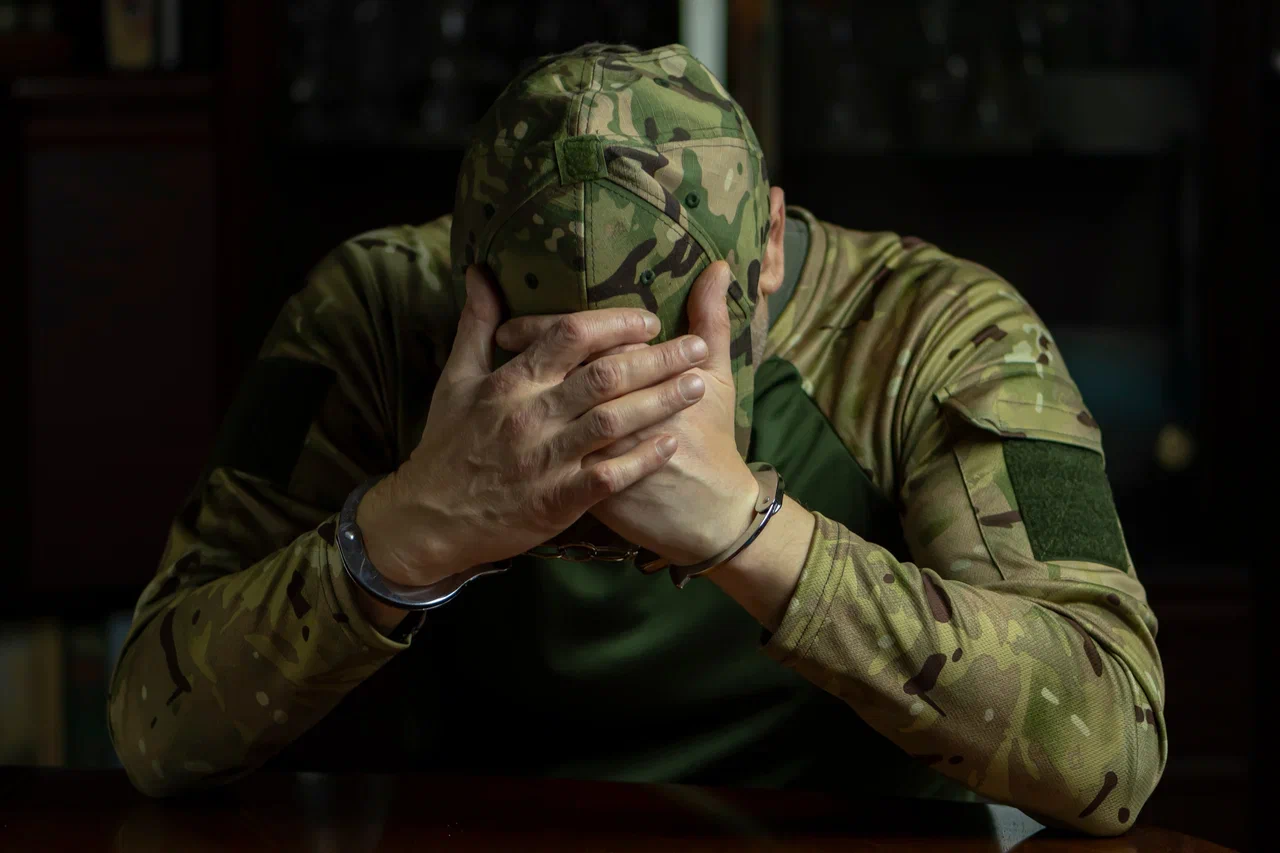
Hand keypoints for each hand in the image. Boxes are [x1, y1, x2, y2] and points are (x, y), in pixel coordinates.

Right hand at [355, 264, 711, 586]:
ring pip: (613, 422)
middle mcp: (530, 416)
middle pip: (604, 376)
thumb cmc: (447, 444)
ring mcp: (545, 460)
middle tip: (697, 346)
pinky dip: (642, 459)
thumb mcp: (454, 380)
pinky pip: (609, 477)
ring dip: (661, 402)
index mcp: (510, 382)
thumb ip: (476, 325)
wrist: (429, 519)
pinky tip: (672, 443)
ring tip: (700, 385)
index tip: (649, 319)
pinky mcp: (557, 501)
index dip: (614, 324)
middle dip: (657, 359)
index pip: (569, 336)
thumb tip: (481, 272)